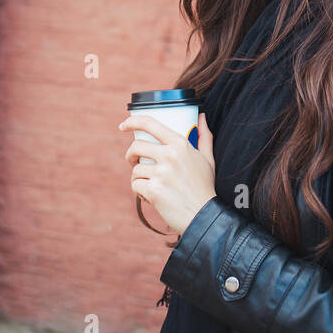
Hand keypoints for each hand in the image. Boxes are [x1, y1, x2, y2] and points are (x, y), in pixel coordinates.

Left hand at [121, 112, 216, 234]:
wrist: (204, 216)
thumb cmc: (205, 187)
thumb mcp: (208, 159)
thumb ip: (204, 136)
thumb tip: (201, 116)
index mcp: (180, 144)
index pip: (150, 124)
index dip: (133, 122)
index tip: (123, 126)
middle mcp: (170, 155)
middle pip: (136, 146)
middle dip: (130, 155)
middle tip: (134, 161)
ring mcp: (161, 173)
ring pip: (135, 169)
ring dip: (138, 178)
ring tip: (150, 185)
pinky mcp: (153, 190)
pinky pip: (135, 185)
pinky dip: (139, 192)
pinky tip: (150, 197)